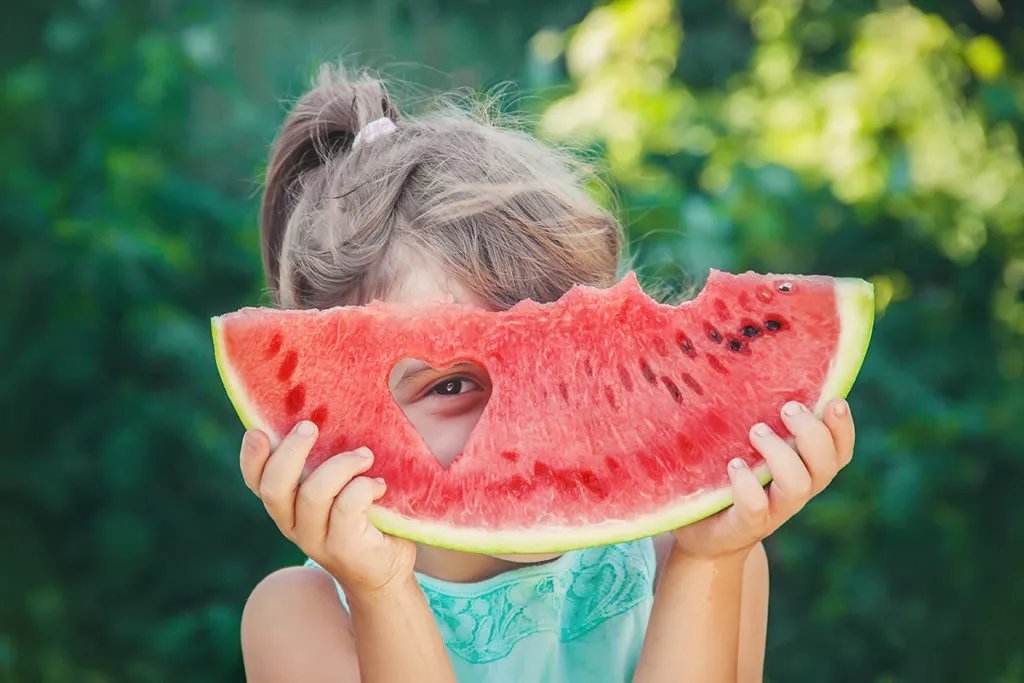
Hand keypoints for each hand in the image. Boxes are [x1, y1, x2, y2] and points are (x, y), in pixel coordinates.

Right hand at [240, 421, 415, 593]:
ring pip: (313, 493)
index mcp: (287, 506)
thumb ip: (327, 464)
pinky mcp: (344, 548)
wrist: (384, 574)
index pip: (256, 482)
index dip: (251, 458)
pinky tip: (378, 486)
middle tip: (310, 427)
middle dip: (291, 451)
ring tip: (365, 456)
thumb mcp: (338, 490)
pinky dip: (364, 487)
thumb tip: (332, 414)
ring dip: (341, 465)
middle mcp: (293, 524)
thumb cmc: (363, 519)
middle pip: (275, 486)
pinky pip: (346, 506)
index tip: (258, 432)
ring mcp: (316, 539)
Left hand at [671, 398, 854, 558]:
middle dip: (813, 433)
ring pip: (798, 485)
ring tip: (756, 431)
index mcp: (803, 469)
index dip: (844, 428)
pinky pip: (755, 507)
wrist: (702, 538)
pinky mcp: (744, 526)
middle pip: (827, 465)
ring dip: (782, 454)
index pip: (839, 450)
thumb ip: (758, 417)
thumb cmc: (726, 479)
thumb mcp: (745, 447)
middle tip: (787, 409)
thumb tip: (749, 360)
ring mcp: (773, 511)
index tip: (834, 401)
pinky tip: (734, 464)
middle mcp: (795, 490)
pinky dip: (747, 484)